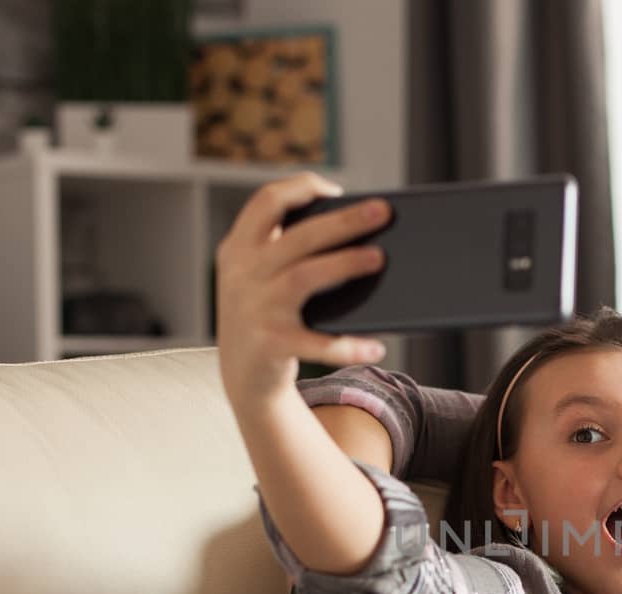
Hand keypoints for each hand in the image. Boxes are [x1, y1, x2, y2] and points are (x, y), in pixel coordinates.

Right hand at [215, 172, 391, 406]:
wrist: (243, 378)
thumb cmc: (268, 316)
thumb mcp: (263, 278)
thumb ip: (289, 251)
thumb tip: (359, 229)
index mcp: (239, 248)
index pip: (266, 201)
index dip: (301, 188)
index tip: (335, 190)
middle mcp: (243, 274)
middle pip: (299, 237)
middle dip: (344, 221)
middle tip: (383, 211)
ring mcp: (254, 309)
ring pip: (305, 277)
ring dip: (345, 264)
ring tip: (380, 259)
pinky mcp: (270, 345)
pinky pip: (316, 344)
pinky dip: (348, 347)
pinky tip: (376, 348)